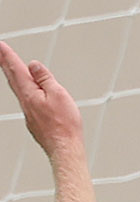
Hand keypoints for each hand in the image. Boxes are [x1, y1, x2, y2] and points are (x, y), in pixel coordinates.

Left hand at [1, 42, 85, 156]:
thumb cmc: (65, 125)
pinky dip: (23, 91)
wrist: (64, 149)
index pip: (16, 69)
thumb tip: (33, 65)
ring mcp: (29, 113)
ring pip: (18, 90)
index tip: (0, 45)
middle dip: (5, 63)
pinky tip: (27, 92)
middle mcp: (25, 102)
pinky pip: (26, 101)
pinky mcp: (34, 122)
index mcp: (29, 93)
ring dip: (13, 76)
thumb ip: (45, 79)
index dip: (8, 56)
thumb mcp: (58, 95)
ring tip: (8, 68)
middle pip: (13, 78)